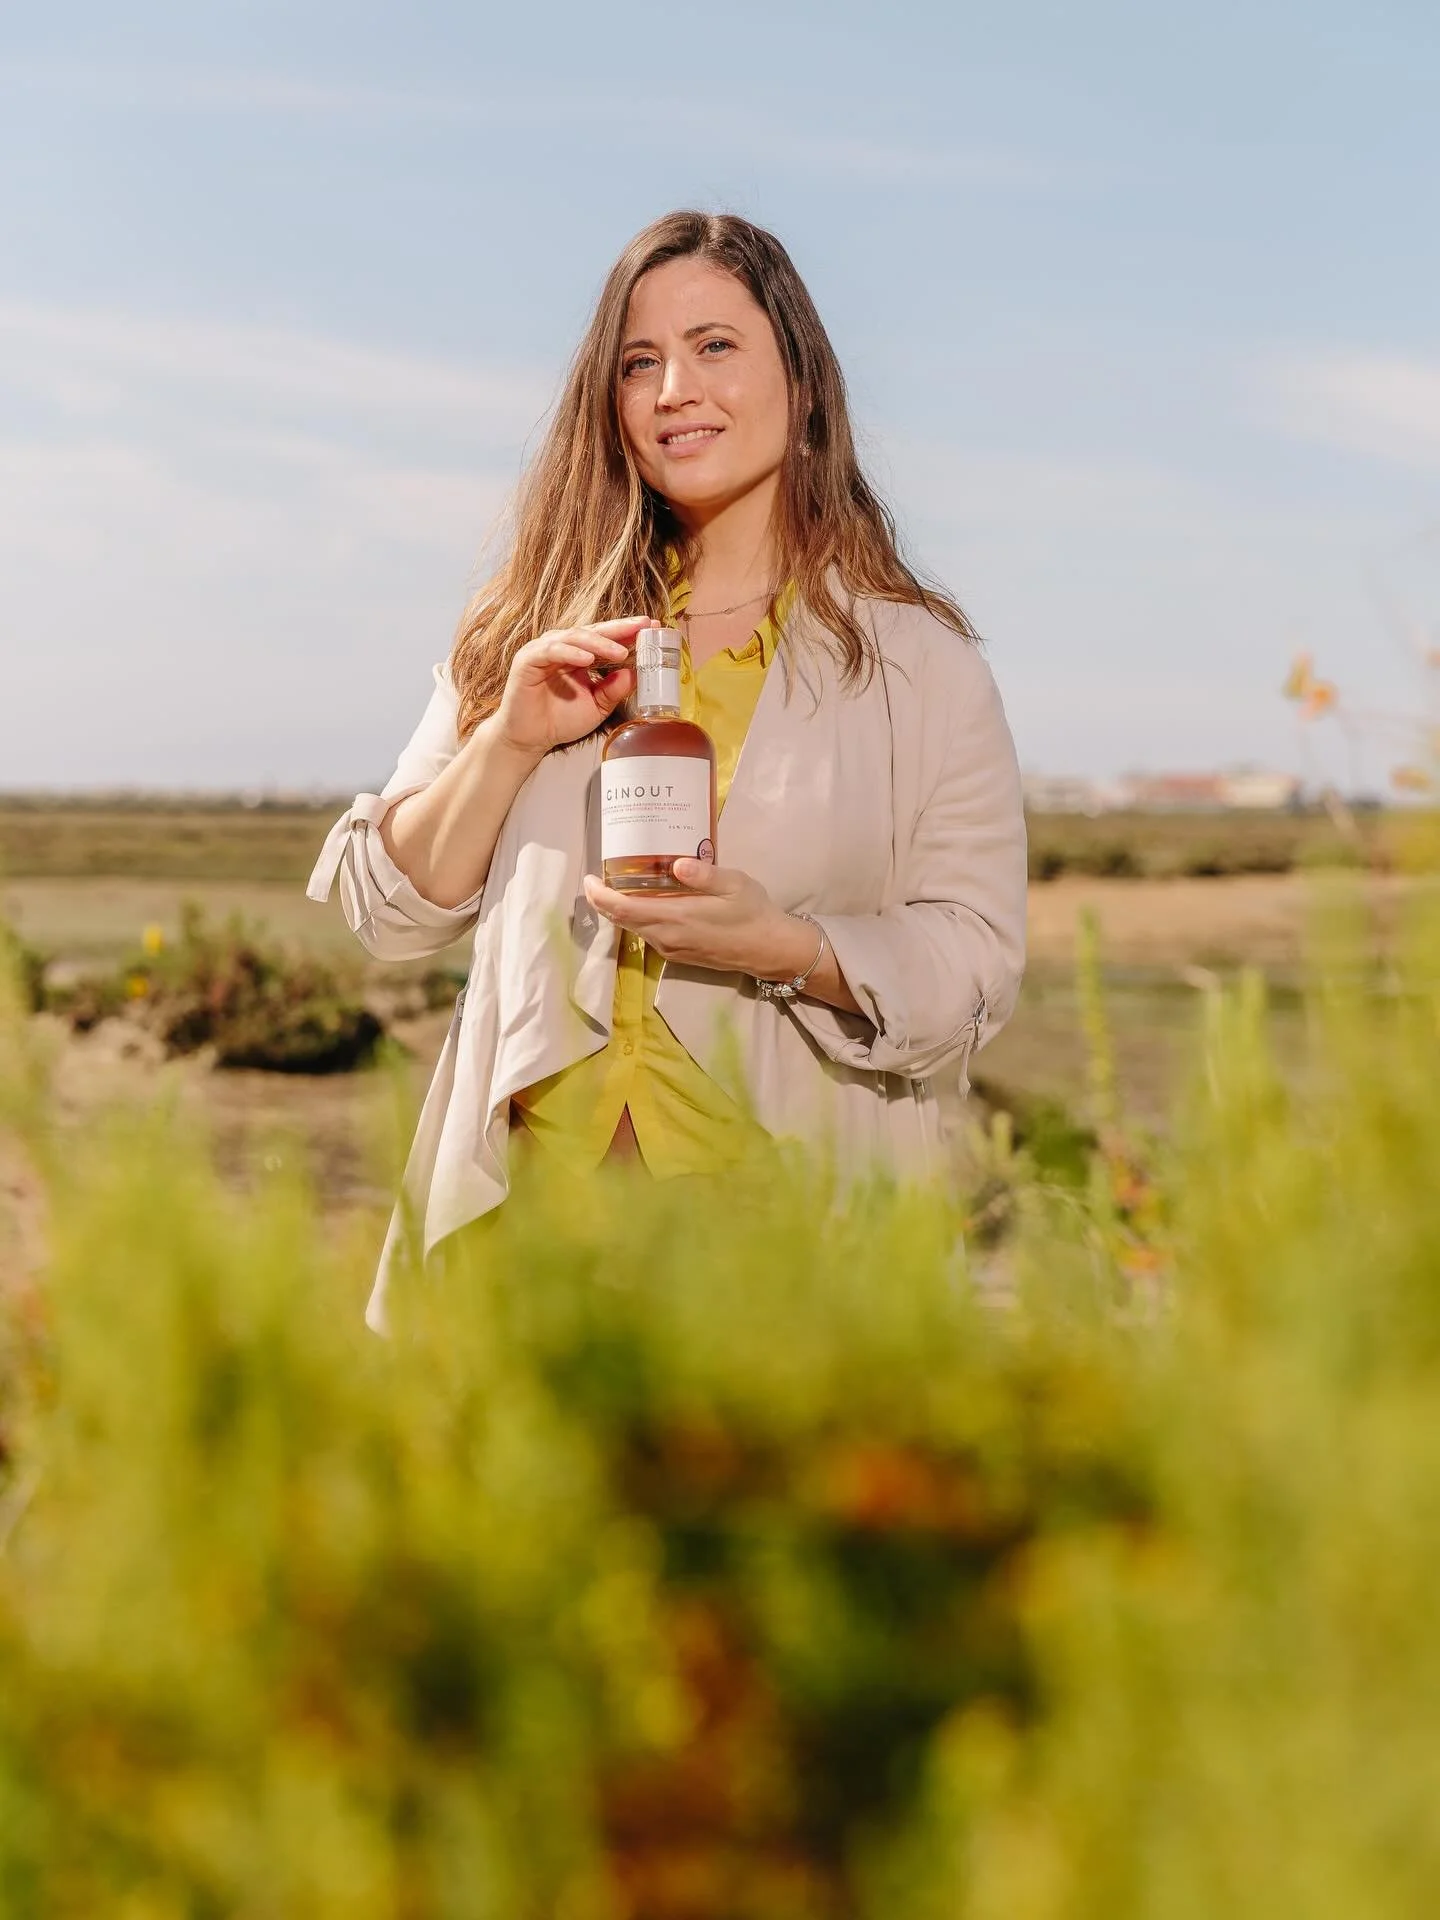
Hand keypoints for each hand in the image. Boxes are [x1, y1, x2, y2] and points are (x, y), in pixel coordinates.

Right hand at [493, 618, 646, 758]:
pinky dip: (571, 652)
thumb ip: (614, 690)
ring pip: (575, 636)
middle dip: (620, 628)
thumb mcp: (597, 706)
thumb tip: (635, 673)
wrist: (530, 739)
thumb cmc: (559, 720)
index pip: (607, 637)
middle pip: (594, 630)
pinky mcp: (528, 659)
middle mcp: (563, 647)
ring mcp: (545, 650)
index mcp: (581, 654)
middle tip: (643, 626)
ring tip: (619, 651)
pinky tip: (587, 659)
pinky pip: (552, 650)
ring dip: (599, 642)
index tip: (653, 627)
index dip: (629, 632)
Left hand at [582, 859, 819, 977]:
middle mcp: (667, 938)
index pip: (623, 910)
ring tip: (619, 884)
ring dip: (621, 910)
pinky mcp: (678, 955)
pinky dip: (637, 918)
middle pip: (622, 920)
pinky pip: (648, 935)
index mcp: (676, 918)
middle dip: (604, 900)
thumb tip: (677, 864)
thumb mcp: (734, 884)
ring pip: (634, 929)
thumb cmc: (754, 913)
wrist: (770, 950)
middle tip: (599, 876)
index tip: (588, 878)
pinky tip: (645, 901)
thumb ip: (704, 874)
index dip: (600, 895)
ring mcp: (671, 949)